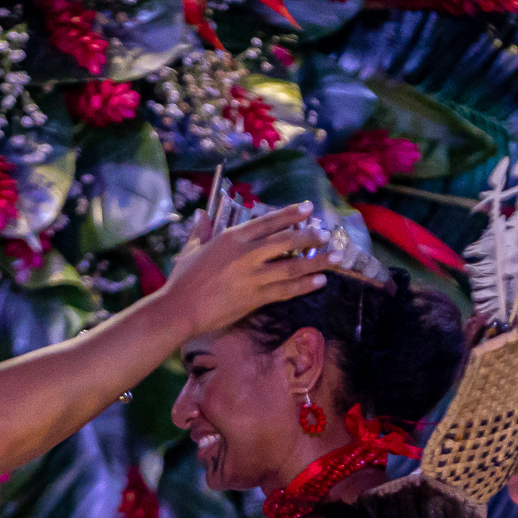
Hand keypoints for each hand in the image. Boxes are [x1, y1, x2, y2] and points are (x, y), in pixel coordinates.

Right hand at [160, 204, 326, 336]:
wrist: (180, 309)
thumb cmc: (183, 279)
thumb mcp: (191, 249)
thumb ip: (201, 230)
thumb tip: (201, 214)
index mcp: (232, 238)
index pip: (268, 221)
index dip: (290, 214)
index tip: (308, 208)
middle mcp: (247, 253)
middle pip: (287, 241)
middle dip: (310, 236)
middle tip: (327, 234)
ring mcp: (254, 276)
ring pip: (292, 265)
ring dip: (317, 261)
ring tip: (336, 257)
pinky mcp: (256, 297)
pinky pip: (287, 289)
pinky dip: (305, 285)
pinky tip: (320, 281)